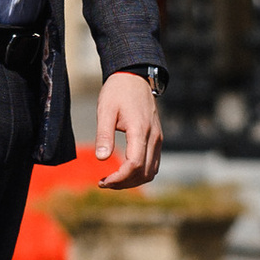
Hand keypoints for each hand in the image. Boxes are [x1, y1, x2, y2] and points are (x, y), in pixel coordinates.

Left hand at [92, 72, 161, 188]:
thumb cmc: (118, 92)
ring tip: (113, 179)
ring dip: (133, 181)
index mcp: (140, 130)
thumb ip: (104, 134)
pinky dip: (140, 173)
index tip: (102, 181)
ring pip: (151, 172)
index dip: (119, 178)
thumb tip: (101, 158)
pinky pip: (153, 164)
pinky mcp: (157, 139)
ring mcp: (158, 138)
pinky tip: (124, 171)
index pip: (134, 164)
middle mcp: (153, 137)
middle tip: (104, 182)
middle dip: (124, 183)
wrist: (134, 77)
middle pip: (144, 173)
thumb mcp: (106, 110)